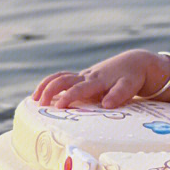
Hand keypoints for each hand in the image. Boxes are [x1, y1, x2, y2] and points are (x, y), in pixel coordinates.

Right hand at [32, 50, 162, 108]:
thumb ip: (119, 95)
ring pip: (60, 77)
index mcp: (97, 80)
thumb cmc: (132, 77)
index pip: (78, 89)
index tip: (58, 106)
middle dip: (48, 90)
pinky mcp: (83, 77)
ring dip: (46, 86)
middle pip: (62, 79)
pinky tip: (44, 94)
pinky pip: (64, 78)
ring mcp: (84, 76)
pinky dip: (51, 84)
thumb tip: (106, 104)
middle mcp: (87, 77)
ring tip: (34, 99)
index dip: (68, 97)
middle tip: (39, 104)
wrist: (135, 63)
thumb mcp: (130, 86)